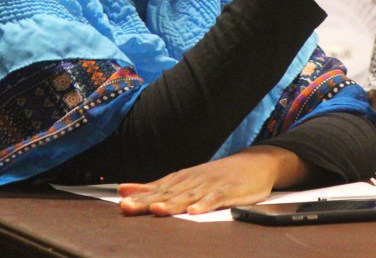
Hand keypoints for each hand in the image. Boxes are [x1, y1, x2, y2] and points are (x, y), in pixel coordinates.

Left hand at [117, 145, 309, 215]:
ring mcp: (210, 186)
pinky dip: (205, 205)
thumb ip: (155, 188)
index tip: (122, 204)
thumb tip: (124, 190)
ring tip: (157, 210)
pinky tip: (195, 212)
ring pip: (188, 196)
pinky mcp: (229, 192)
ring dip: (172, 203)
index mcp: (181, 180)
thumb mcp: (184, 180)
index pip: (156, 190)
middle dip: (148, 201)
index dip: (139, 198)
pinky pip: (216, 199)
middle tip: (129, 208)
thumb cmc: (216, 176)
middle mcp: (193, 181)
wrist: (254, 164)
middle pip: (167, 193)